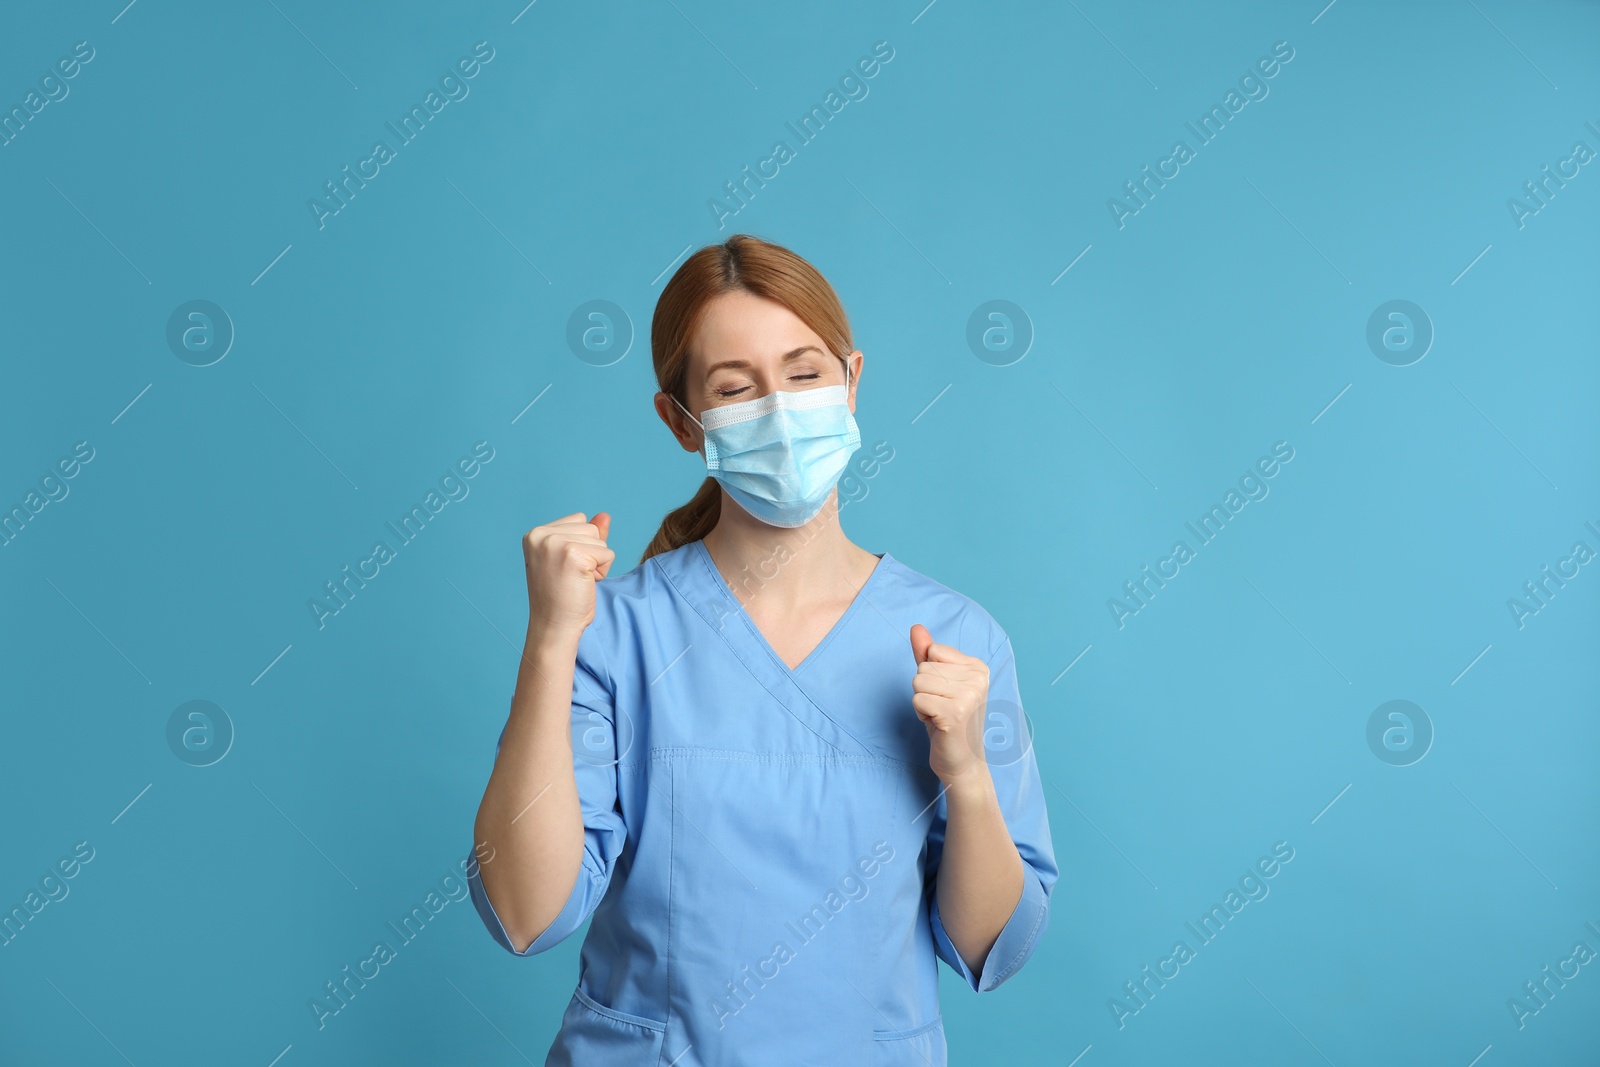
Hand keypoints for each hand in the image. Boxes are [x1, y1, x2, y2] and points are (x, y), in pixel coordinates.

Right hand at [523, 512, 613, 639]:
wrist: (554, 626)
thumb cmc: (562, 597)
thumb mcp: (572, 560)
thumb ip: (586, 536)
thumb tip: (605, 515)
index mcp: (535, 534)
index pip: (578, 520)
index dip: (581, 546)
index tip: (564, 569)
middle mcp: (541, 534)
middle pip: (591, 527)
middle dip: (590, 553)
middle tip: (571, 577)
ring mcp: (555, 542)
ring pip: (600, 540)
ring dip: (597, 562)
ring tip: (576, 581)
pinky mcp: (573, 553)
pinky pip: (607, 554)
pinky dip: (602, 571)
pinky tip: (584, 584)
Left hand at [909, 623, 990, 786]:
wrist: (961, 761)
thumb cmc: (948, 719)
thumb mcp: (937, 682)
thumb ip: (927, 653)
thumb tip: (916, 627)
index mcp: (978, 667)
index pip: (933, 651)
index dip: (930, 674)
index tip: (944, 694)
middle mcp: (978, 678)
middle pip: (923, 667)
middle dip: (924, 690)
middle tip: (942, 709)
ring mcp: (969, 695)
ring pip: (918, 682)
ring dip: (922, 702)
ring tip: (940, 716)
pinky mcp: (956, 712)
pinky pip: (917, 699)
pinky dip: (921, 714)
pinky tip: (938, 724)